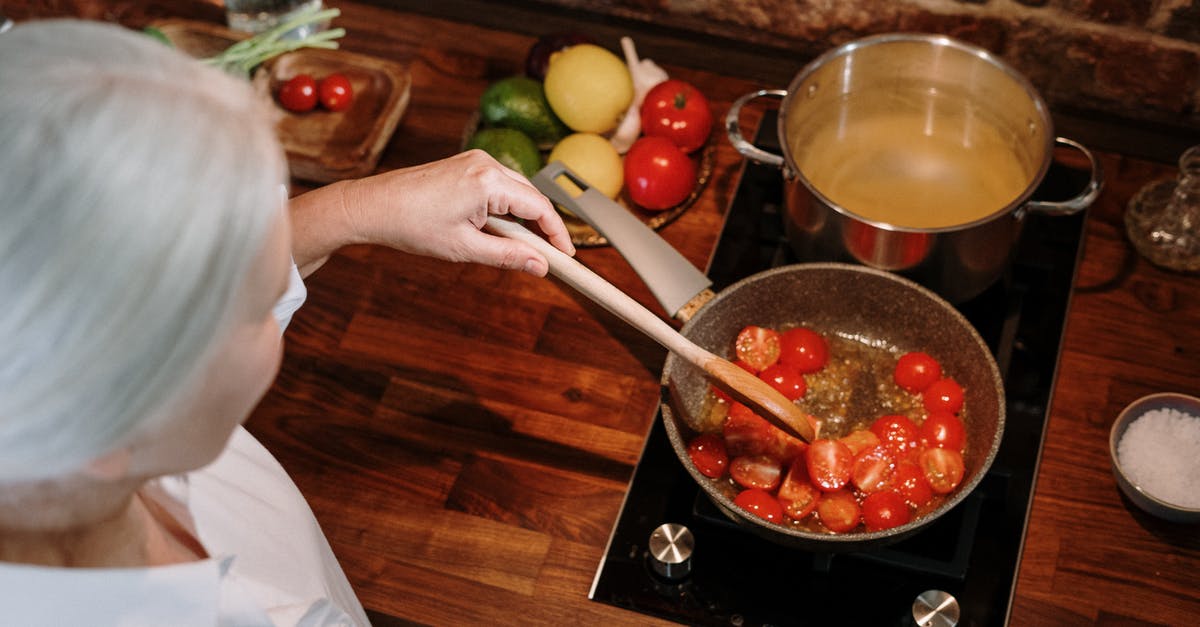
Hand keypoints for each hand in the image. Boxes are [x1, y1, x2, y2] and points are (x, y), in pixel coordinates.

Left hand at [341, 150, 573, 275]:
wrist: (372, 206)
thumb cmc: (411, 225)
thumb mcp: (465, 248)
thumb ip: (508, 256)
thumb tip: (540, 267)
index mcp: (488, 181)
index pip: (540, 207)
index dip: (557, 233)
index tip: (565, 255)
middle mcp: (486, 163)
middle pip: (531, 196)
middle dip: (543, 227)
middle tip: (549, 256)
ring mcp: (475, 160)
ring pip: (516, 190)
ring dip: (524, 217)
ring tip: (524, 248)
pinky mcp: (465, 163)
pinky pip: (498, 185)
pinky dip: (506, 207)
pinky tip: (501, 229)